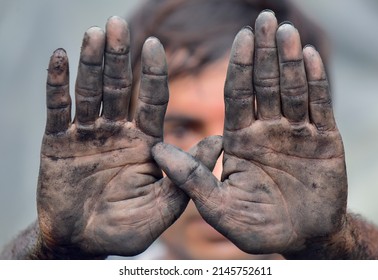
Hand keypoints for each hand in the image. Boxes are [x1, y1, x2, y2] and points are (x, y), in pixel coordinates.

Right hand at [37, 16, 220, 257]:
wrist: (83, 242)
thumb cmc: (126, 230)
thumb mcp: (164, 206)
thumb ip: (190, 175)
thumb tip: (219, 139)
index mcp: (144, 143)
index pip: (152, 100)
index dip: (152, 73)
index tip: (155, 45)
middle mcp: (117, 133)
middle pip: (118, 88)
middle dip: (118, 57)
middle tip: (117, 24)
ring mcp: (87, 136)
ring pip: (89, 92)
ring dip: (90, 63)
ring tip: (93, 34)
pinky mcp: (58, 144)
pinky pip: (58, 110)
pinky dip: (57, 84)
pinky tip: (60, 57)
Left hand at [152, 11, 347, 254]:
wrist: (301, 238)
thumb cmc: (257, 227)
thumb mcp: (218, 207)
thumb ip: (191, 178)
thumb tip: (155, 151)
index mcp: (240, 140)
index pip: (238, 95)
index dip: (239, 66)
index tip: (240, 37)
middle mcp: (266, 131)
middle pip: (264, 84)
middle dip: (264, 52)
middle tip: (265, 19)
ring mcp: (296, 133)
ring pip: (292, 89)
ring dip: (289, 60)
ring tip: (286, 31)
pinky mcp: (325, 141)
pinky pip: (320, 106)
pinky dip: (317, 82)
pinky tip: (310, 57)